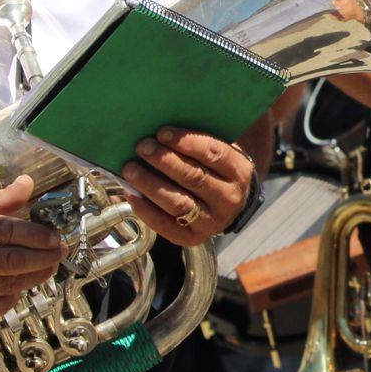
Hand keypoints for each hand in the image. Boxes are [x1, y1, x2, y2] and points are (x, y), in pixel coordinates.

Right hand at [0, 176, 63, 319]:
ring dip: (35, 276)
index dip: (35, 234)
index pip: (3, 231)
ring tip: (49, 266)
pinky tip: (18, 286)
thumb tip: (27, 184)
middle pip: (11, 261)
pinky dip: (12, 297)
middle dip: (44, 256)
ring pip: (7, 284)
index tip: (55, 236)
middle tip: (60, 250)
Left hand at [122, 128, 253, 246]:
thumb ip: (201, 144)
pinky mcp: (193, 238)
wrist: (229, 205)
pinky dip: (145, 209)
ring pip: (178, 202)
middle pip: (194, 177)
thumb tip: (161, 133)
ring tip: (130, 169)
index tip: (162, 132)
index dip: (187, 142)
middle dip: (165, 160)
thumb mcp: (222, 154)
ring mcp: (212, 221)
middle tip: (143, 146)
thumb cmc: (218, 171)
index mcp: (240, 172)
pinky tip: (131, 193)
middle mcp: (229, 199)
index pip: (214, 153)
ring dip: (150, 184)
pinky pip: (165, 225)